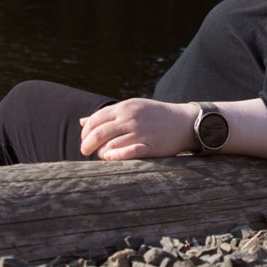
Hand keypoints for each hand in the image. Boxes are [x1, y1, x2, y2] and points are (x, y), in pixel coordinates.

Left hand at [78, 98, 193, 160]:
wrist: (184, 122)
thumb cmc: (155, 116)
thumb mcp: (132, 108)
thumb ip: (107, 115)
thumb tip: (82, 122)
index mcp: (124, 108)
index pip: (95, 119)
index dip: (85, 132)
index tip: (84, 140)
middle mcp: (130, 118)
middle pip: (98, 133)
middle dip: (86, 144)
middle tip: (84, 152)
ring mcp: (140, 132)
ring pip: (110, 145)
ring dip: (101, 153)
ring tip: (101, 156)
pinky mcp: (149, 146)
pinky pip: (127, 153)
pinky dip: (115, 157)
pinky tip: (110, 159)